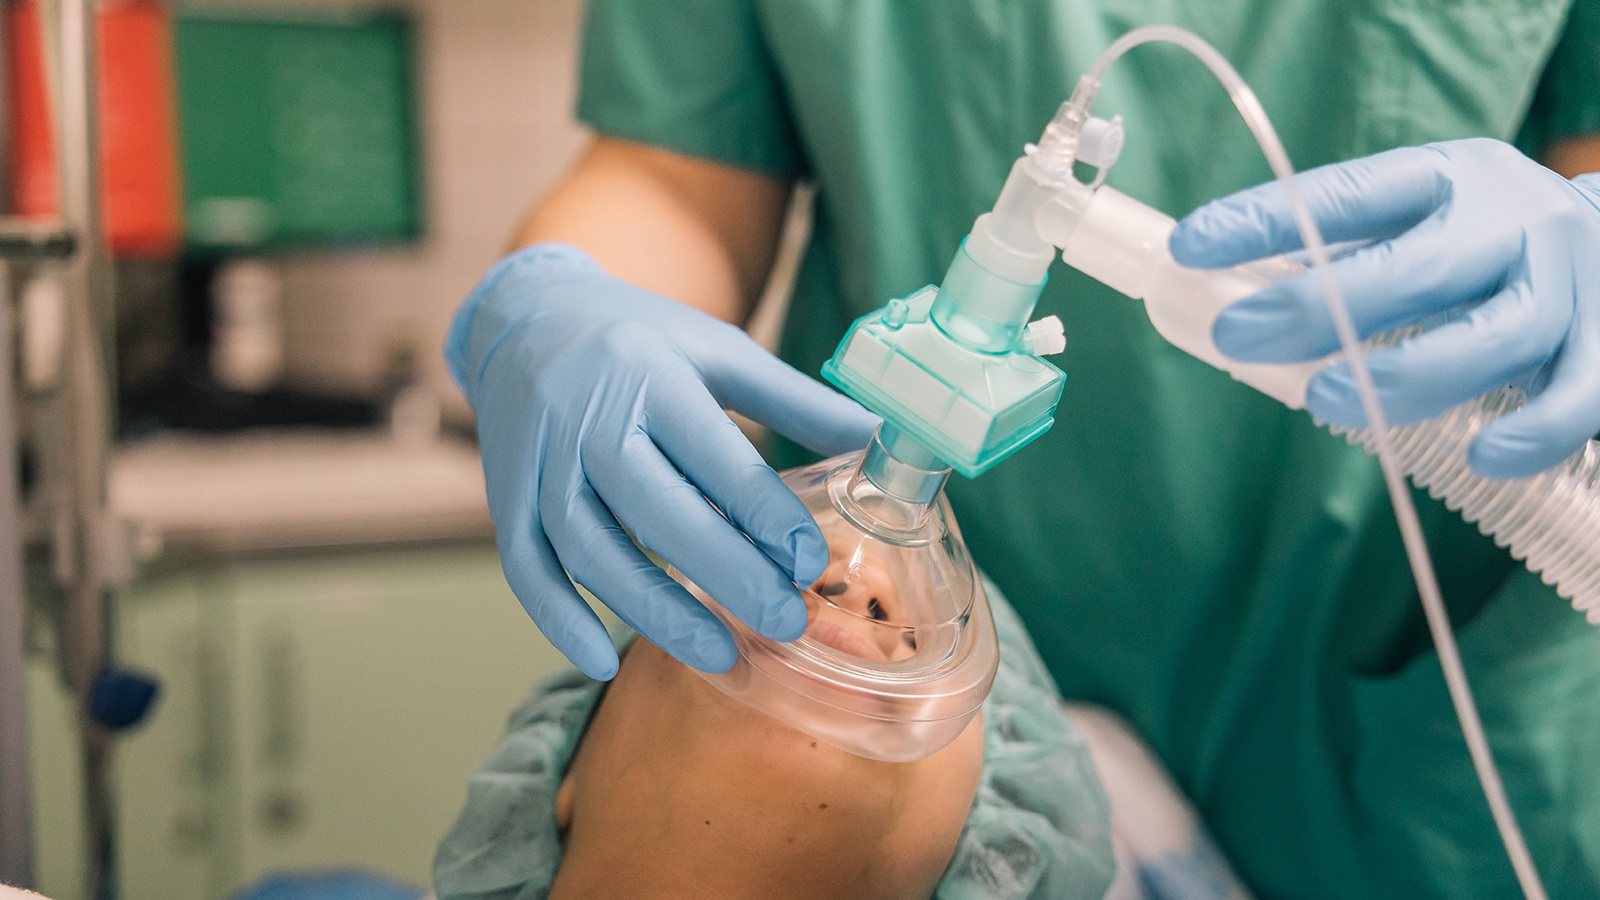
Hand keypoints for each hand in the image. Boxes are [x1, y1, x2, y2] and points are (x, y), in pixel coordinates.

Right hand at [448, 243, 878, 678]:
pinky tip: (603, 662)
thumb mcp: (719, 351)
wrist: (525, 317)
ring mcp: (538, 460)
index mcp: (650, 373)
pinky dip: (559, 620)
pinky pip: (525, 568)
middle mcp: (587, 416)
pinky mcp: (503, 496)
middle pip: (654, 508)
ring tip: (721, 657)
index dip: (763, 513)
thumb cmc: (640, 339)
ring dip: (653, 610)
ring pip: (590, 548)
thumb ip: (797, 400)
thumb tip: (883, 439)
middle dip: (723, 572)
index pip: (712, 455)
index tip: (810, 562)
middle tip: (784, 623)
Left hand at [1169, 138, 1599, 478]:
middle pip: (1421, 267)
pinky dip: (1532, 430)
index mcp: (1452, 180)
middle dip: (1321, 306)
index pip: (1350, 196)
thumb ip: (1348, 261)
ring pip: (1498, 335)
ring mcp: (1573, 282)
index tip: (1190, 247)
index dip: (1267, 219)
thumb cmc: (1489, 250)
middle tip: (1237, 336)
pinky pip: (1576, 394)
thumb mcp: (1425, 226)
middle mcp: (1516, 222)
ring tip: (1327, 402)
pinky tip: (1484, 454)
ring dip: (1410, 375)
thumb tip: (1229, 306)